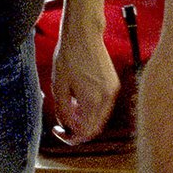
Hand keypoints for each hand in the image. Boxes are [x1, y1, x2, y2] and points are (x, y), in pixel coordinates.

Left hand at [49, 21, 120, 144]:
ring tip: (69, 107)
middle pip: (95, 127)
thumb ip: (63, 111)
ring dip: (85, 119)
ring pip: (99, 117)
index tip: (59, 131)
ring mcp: (113, 91)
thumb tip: (68, 126)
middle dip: (78, 129)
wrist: (84, 35)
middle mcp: (107, 98)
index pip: (85, 132)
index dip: (71, 137)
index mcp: (93, 100)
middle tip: (63, 124)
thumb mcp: (59, 87)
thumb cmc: (69, 57)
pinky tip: (78, 99)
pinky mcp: (113, 84)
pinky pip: (103, 105)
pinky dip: (91, 108)